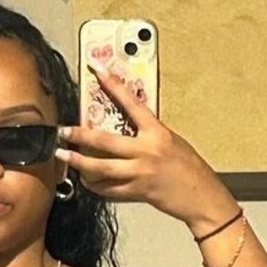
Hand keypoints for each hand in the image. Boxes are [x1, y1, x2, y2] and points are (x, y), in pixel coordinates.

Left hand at [55, 63, 233, 225]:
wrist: (203, 197)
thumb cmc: (191, 169)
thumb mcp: (173, 142)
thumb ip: (150, 135)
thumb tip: (129, 129)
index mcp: (157, 133)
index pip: (131, 102)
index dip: (112, 84)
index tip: (96, 69)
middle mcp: (147, 150)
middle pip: (104, 140)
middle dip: (79, 135)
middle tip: (62, 130)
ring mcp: (140, 172)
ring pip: (100, 167)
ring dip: (78, 162)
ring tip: (63, 155)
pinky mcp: (137, 191)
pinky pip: (109, 189)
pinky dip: (96, 185)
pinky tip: (87, 181)